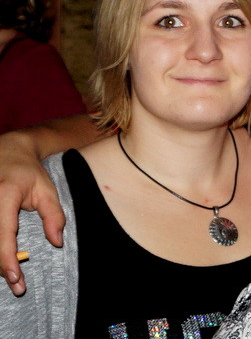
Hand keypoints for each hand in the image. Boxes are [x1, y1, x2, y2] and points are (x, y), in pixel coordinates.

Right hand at [0, 131, 64, 295]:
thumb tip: (57, 242)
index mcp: (5, 196)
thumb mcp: (47, 189)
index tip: (16, 278)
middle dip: (2, 266)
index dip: (7, 259)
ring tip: (13, 276)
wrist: (7, 153)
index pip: (4, 234)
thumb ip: (54, 215)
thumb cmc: (29, 172)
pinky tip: (5, 260)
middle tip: (18, 286)